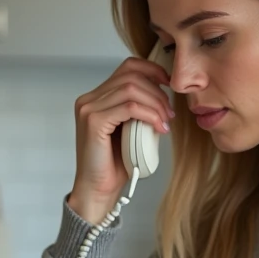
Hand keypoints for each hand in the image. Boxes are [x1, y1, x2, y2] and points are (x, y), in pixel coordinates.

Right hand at [70, 52, 172, 221]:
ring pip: (131, 89)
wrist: (99, 190)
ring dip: (155, 104)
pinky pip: (128, 107)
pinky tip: (159, 127)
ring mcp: (89, 109)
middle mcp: (89, 99)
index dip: (152, 70)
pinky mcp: (93, 122)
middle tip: (170, 113)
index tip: (170, 86)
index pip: (127, 67)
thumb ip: (141, 109)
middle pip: (131, 75)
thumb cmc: (115, 164)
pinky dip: (149, 114)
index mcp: (97, 98)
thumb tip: (166, 94)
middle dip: (158, 92)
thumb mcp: (132, 130)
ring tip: (165, 122)